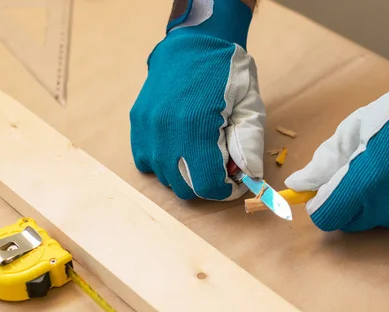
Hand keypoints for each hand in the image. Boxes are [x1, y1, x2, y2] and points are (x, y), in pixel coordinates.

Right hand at [129, 0, 264, 200]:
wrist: (193, 43)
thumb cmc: (227, 72)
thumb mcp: (250, 104)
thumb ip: (250, 144)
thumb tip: (249, 176)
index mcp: (197, 127)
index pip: (207, 185)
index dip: (224, 191)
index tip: (234, 183)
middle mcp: (166, 132)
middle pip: (184, 188)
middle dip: (206, 184)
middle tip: (220, 166)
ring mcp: (147, 129)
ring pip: (164, 178)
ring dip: (185, 175)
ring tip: (200, 152)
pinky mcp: (137, 125)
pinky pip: (146, 163)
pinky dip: (164, 164)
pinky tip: (179, 147)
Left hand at [285, 43, 388, 231]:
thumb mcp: (354, 130)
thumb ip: (324, 163)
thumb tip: (298, 185)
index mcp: (363, 185)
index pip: (328, 218)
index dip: (324, 204)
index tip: (327, 191)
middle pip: (354, 221)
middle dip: (351, 202)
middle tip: (364, 172)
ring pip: (384, 220)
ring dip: (381, 202)